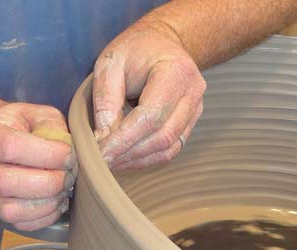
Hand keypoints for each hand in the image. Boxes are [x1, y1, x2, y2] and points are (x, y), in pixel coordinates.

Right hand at [0, 103, 75, 230]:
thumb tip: (69, 151)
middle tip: (69, 174)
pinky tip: (57, 201)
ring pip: (12, 209)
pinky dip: (46, 216)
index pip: (9, 147)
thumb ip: (53, 127)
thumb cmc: (25, 127)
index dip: (45, 154)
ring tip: (64, 188)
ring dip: (48, 202)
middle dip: (49, 182)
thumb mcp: (38, 114)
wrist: (5, 141)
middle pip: (6, 183)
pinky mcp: (1, 212)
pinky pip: (22, 224)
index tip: (68, 154)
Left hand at [93, 23, 205, 169]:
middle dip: (129, 153)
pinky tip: (126, 158)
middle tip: (102, 160)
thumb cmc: (135, 50)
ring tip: (112, 161)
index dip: (124, 140)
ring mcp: (195, 110)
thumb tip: (104, 138)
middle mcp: (192, 93)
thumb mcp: (110, 64)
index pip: (150, 117)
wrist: (162, 43)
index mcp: (175, 72)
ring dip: (137, 160)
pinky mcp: (189, 124)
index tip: (101, 153)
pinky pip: (170, 150)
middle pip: (161, 137)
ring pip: (167, 148)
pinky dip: (146, 159)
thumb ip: (106, 101)